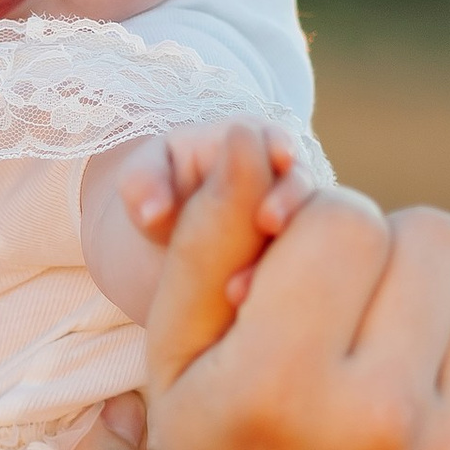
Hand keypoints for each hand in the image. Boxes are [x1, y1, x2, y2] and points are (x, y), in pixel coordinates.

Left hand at [82, 120, 312, 323]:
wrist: (166, 235)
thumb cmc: (157, 189)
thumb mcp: (141, 179)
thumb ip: (143, 186)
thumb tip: (153, 212)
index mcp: (253, 144)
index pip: (275, 140)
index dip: (279, 149)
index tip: (278, 159)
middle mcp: (283, 181)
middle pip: (301, 185)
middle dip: (290, 201)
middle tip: (268, 221)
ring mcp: (293, 220)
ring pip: (308, 233)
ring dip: (287, 254)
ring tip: (243, 286)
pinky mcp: (291, 258)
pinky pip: (299, 270)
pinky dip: (281, 287)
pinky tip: (249, 308)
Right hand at [145, 129, 449, 449]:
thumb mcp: (176, 356)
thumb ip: (208, 240)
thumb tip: (253, 139)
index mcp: (280, 386)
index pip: (347, 219)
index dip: (319, 238)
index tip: (299, 288)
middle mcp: (379, 426)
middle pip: (431, 238)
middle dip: (388, 259)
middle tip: (351, 318)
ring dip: (442, 309)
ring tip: (391, 366)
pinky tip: (432, 414)